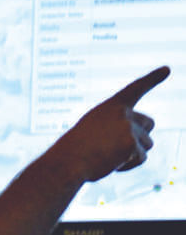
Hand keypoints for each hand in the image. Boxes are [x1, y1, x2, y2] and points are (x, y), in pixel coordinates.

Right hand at [58, 66, 169, 182]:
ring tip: (108, 157)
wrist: (67, 161)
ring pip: (147, 144)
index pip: (135, 88)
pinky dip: (129, 165)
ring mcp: (128, 127)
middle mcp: (122, 113)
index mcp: (110, 106)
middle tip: (120, 147)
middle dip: (141, 136)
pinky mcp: (132, 144)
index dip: (152, 78)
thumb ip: (115, 128)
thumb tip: (138, 145)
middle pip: (148, 124)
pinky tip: (110, 164)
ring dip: (133, 154)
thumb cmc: (76, 149)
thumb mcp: (93, 130)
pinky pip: (141, 158)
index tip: (167, 69)